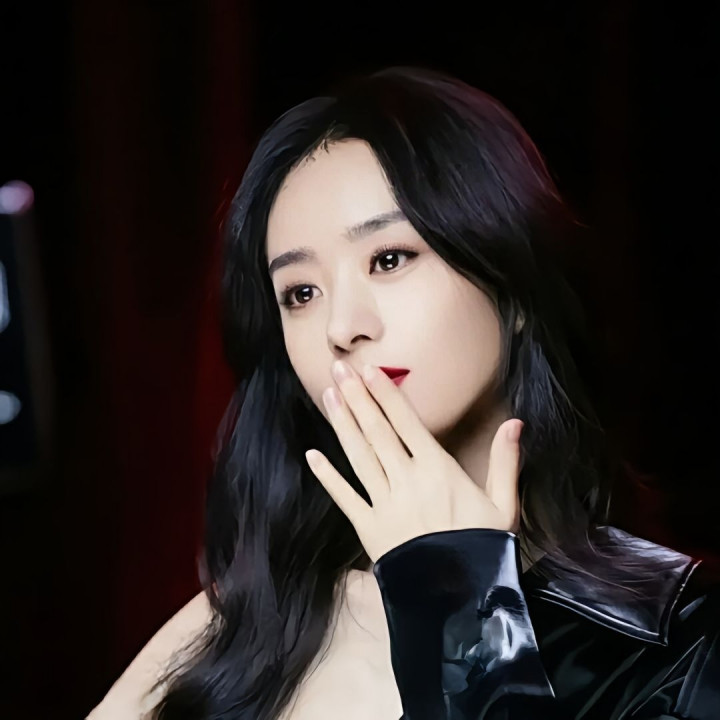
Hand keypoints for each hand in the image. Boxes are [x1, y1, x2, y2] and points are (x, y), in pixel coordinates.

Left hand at [305, 360, 522, 562]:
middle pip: (377, 431)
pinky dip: (328, 477)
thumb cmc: (484, 548)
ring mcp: (385, 504)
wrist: (462, 599)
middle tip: (338, 369)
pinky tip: (312, 456)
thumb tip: (515, 423)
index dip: (386, 394)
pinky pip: (345, 498)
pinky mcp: (369, 529)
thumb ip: (505, 461)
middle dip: (357, 398)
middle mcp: (407, 480)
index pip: (407, 422)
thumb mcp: (503, 505)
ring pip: (359, 456)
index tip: (370, 370)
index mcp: (438, 470)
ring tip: (328, 396)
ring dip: (342, 425)